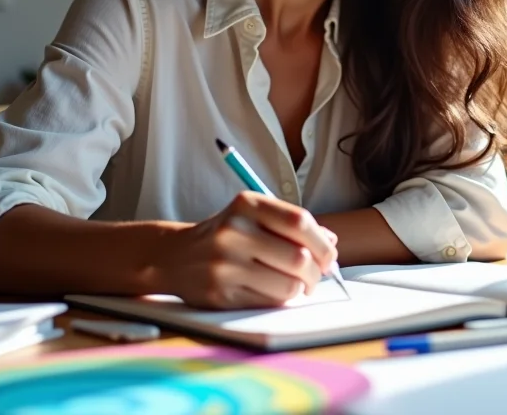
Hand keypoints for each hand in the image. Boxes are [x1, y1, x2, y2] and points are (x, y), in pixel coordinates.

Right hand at [156, 192, 339, 308]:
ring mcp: (226, 264)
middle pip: (299, 258)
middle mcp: (234, 232)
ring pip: (287, 286)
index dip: (322, 243)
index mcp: (246, 205)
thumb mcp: (252, 216)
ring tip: (295, 285)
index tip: (329, 255)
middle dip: (316, 273)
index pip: (299, 222)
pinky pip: (268, 302)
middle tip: (315, 276)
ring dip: (300, 290)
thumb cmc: (225, 235)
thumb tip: (331, 242)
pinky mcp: (221, 293)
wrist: (175, 256)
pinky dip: (279, 300)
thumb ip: (290, 225)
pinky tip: (273, 291)